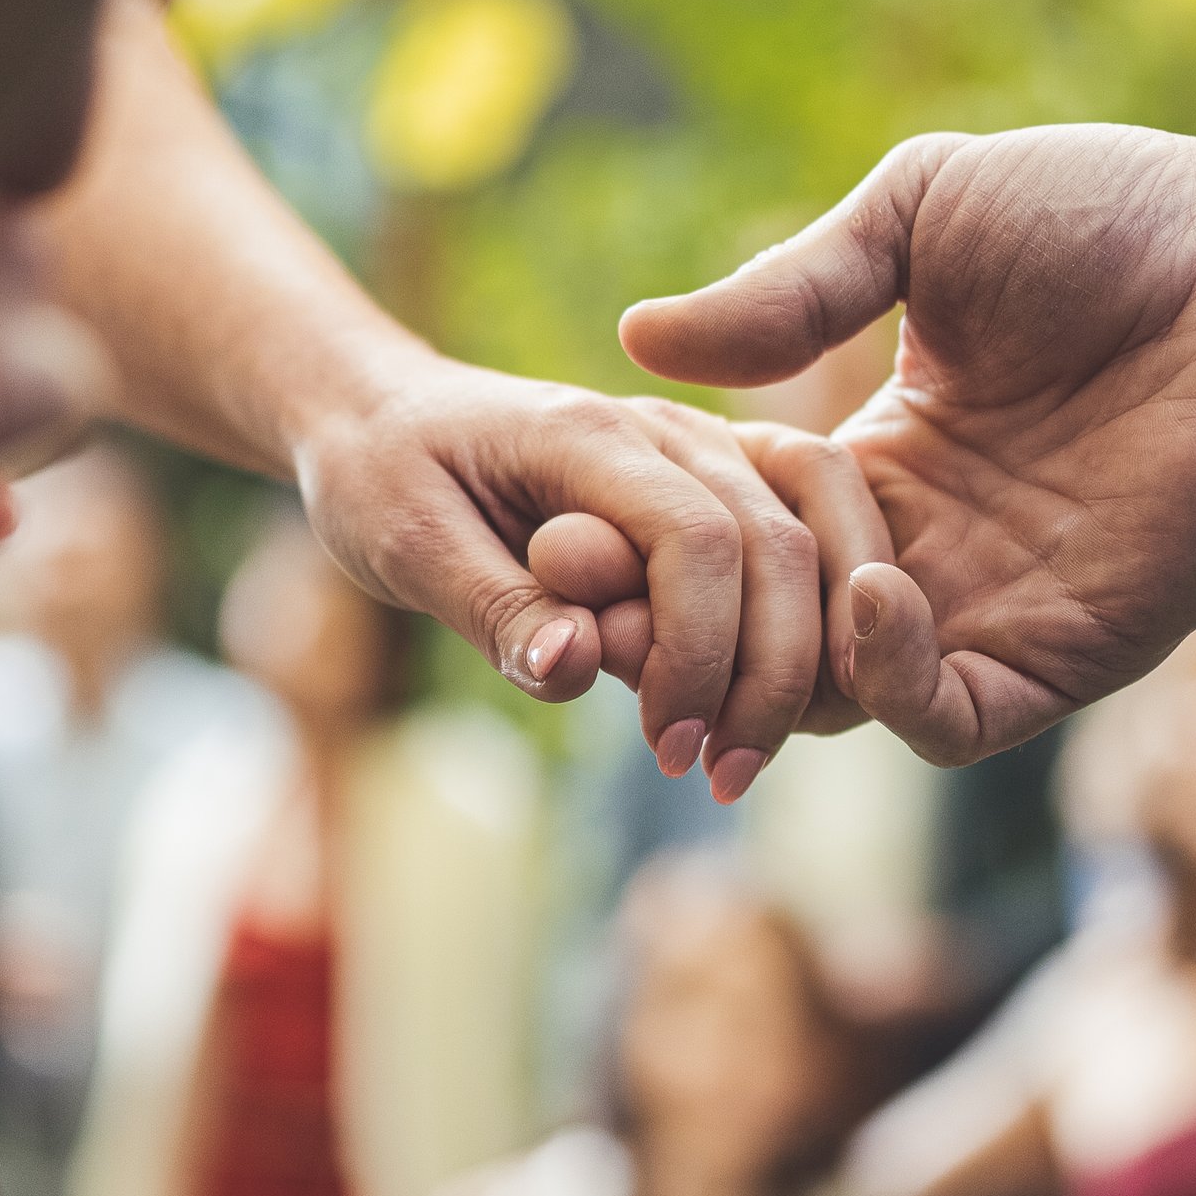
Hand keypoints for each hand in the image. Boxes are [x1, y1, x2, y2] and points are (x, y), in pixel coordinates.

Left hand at [298, 355, 890, 774]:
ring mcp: (704, 451)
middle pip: (777, 546)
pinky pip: (801, 549)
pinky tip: (756, 714)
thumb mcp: (406, 546)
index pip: (696, 535)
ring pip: (810, 546)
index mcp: (587, 430)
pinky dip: (805, 635)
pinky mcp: (717, 487)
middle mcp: (666, 427)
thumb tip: (579, 667)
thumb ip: (496, 606)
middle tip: (718, 779)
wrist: (389, 417)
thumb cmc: (385, 477)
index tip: (664, 749)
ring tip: (737, 762)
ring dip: (798, 665)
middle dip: (765, 679)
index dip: (698, 652)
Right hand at [621, 124, 1195, 763]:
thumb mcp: (921, 219)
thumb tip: (633, 339)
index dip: (650, 546)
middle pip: (762, 643)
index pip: (733, 543)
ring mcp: (997, 608)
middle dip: (673, 638)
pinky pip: (952, 720)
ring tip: (726, 602)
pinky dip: (892, 685)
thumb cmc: (1121, 215)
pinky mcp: (1073, 650)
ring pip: (836, 701)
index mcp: (880, 457)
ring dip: (770, 669)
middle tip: (596, 603)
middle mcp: (926, 550)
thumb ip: (792, 291)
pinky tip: (873, 591)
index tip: (572, 523)